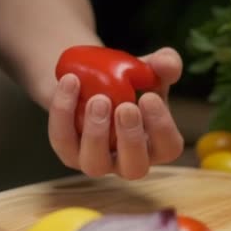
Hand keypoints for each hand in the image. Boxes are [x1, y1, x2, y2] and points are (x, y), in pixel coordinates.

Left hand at [47, 47, 183, 179]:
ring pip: (94, 165)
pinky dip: (63, 112)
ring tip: (97, 99)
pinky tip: (70, 82)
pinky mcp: (68, 151)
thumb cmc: (130, 82)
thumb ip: (166, 63)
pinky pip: (62, 140)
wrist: (92, 80)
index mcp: (156, 144)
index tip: (149, 97)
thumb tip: (166, 64)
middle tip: (125, 107)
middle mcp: (128, 160)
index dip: (161, 127)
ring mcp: (97, 160)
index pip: (168, 148)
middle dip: (130, 138)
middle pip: (134, 168)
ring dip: (96, 132)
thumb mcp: (151, 68)